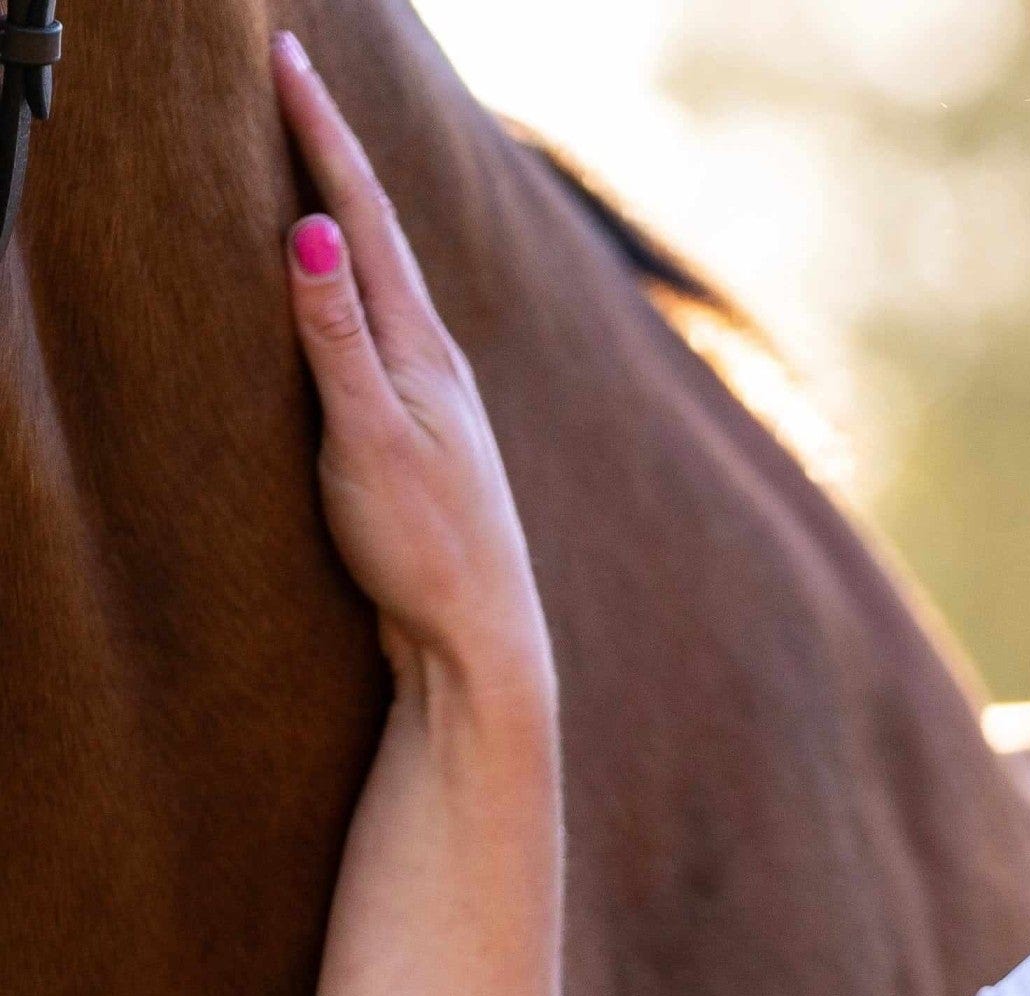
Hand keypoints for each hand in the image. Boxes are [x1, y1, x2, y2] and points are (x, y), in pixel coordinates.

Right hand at [272, 32, 549, 692]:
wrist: (481, 640)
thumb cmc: (424, 548)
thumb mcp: (367, 436)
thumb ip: (335, 335)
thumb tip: (309, 229)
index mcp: (421, 348)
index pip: (361, 216)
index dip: (322, 135)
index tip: (286, 58)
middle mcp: (436, 363)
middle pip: (378, 235)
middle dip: (333, 152)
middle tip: (294, 76)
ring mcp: (435, 400)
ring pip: (384, 282)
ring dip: (348, 212)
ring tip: (318, 155)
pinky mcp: (423, 438)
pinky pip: (382, 332)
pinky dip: (357, 285)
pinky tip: (357, 294)